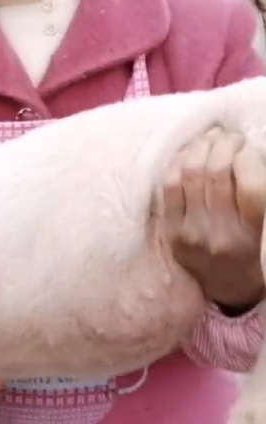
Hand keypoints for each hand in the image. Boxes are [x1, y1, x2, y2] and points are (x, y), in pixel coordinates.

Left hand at [163, 128, 265, 307]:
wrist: (225, 288)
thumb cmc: (252, 251)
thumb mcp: (262, 230)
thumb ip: (255, 197)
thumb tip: (244, 151)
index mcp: (251, 234)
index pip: (252, 187)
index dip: (248, 158)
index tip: (248, 147)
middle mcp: (220, 234)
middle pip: (216, 173)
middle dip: (224, 145)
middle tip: (229, 136)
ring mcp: (191, 232)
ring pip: (190, 174)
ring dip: (200, 148)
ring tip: (209, 138)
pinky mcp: (170, 231)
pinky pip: (168, 187)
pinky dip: (177, 163)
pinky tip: (187, 154)